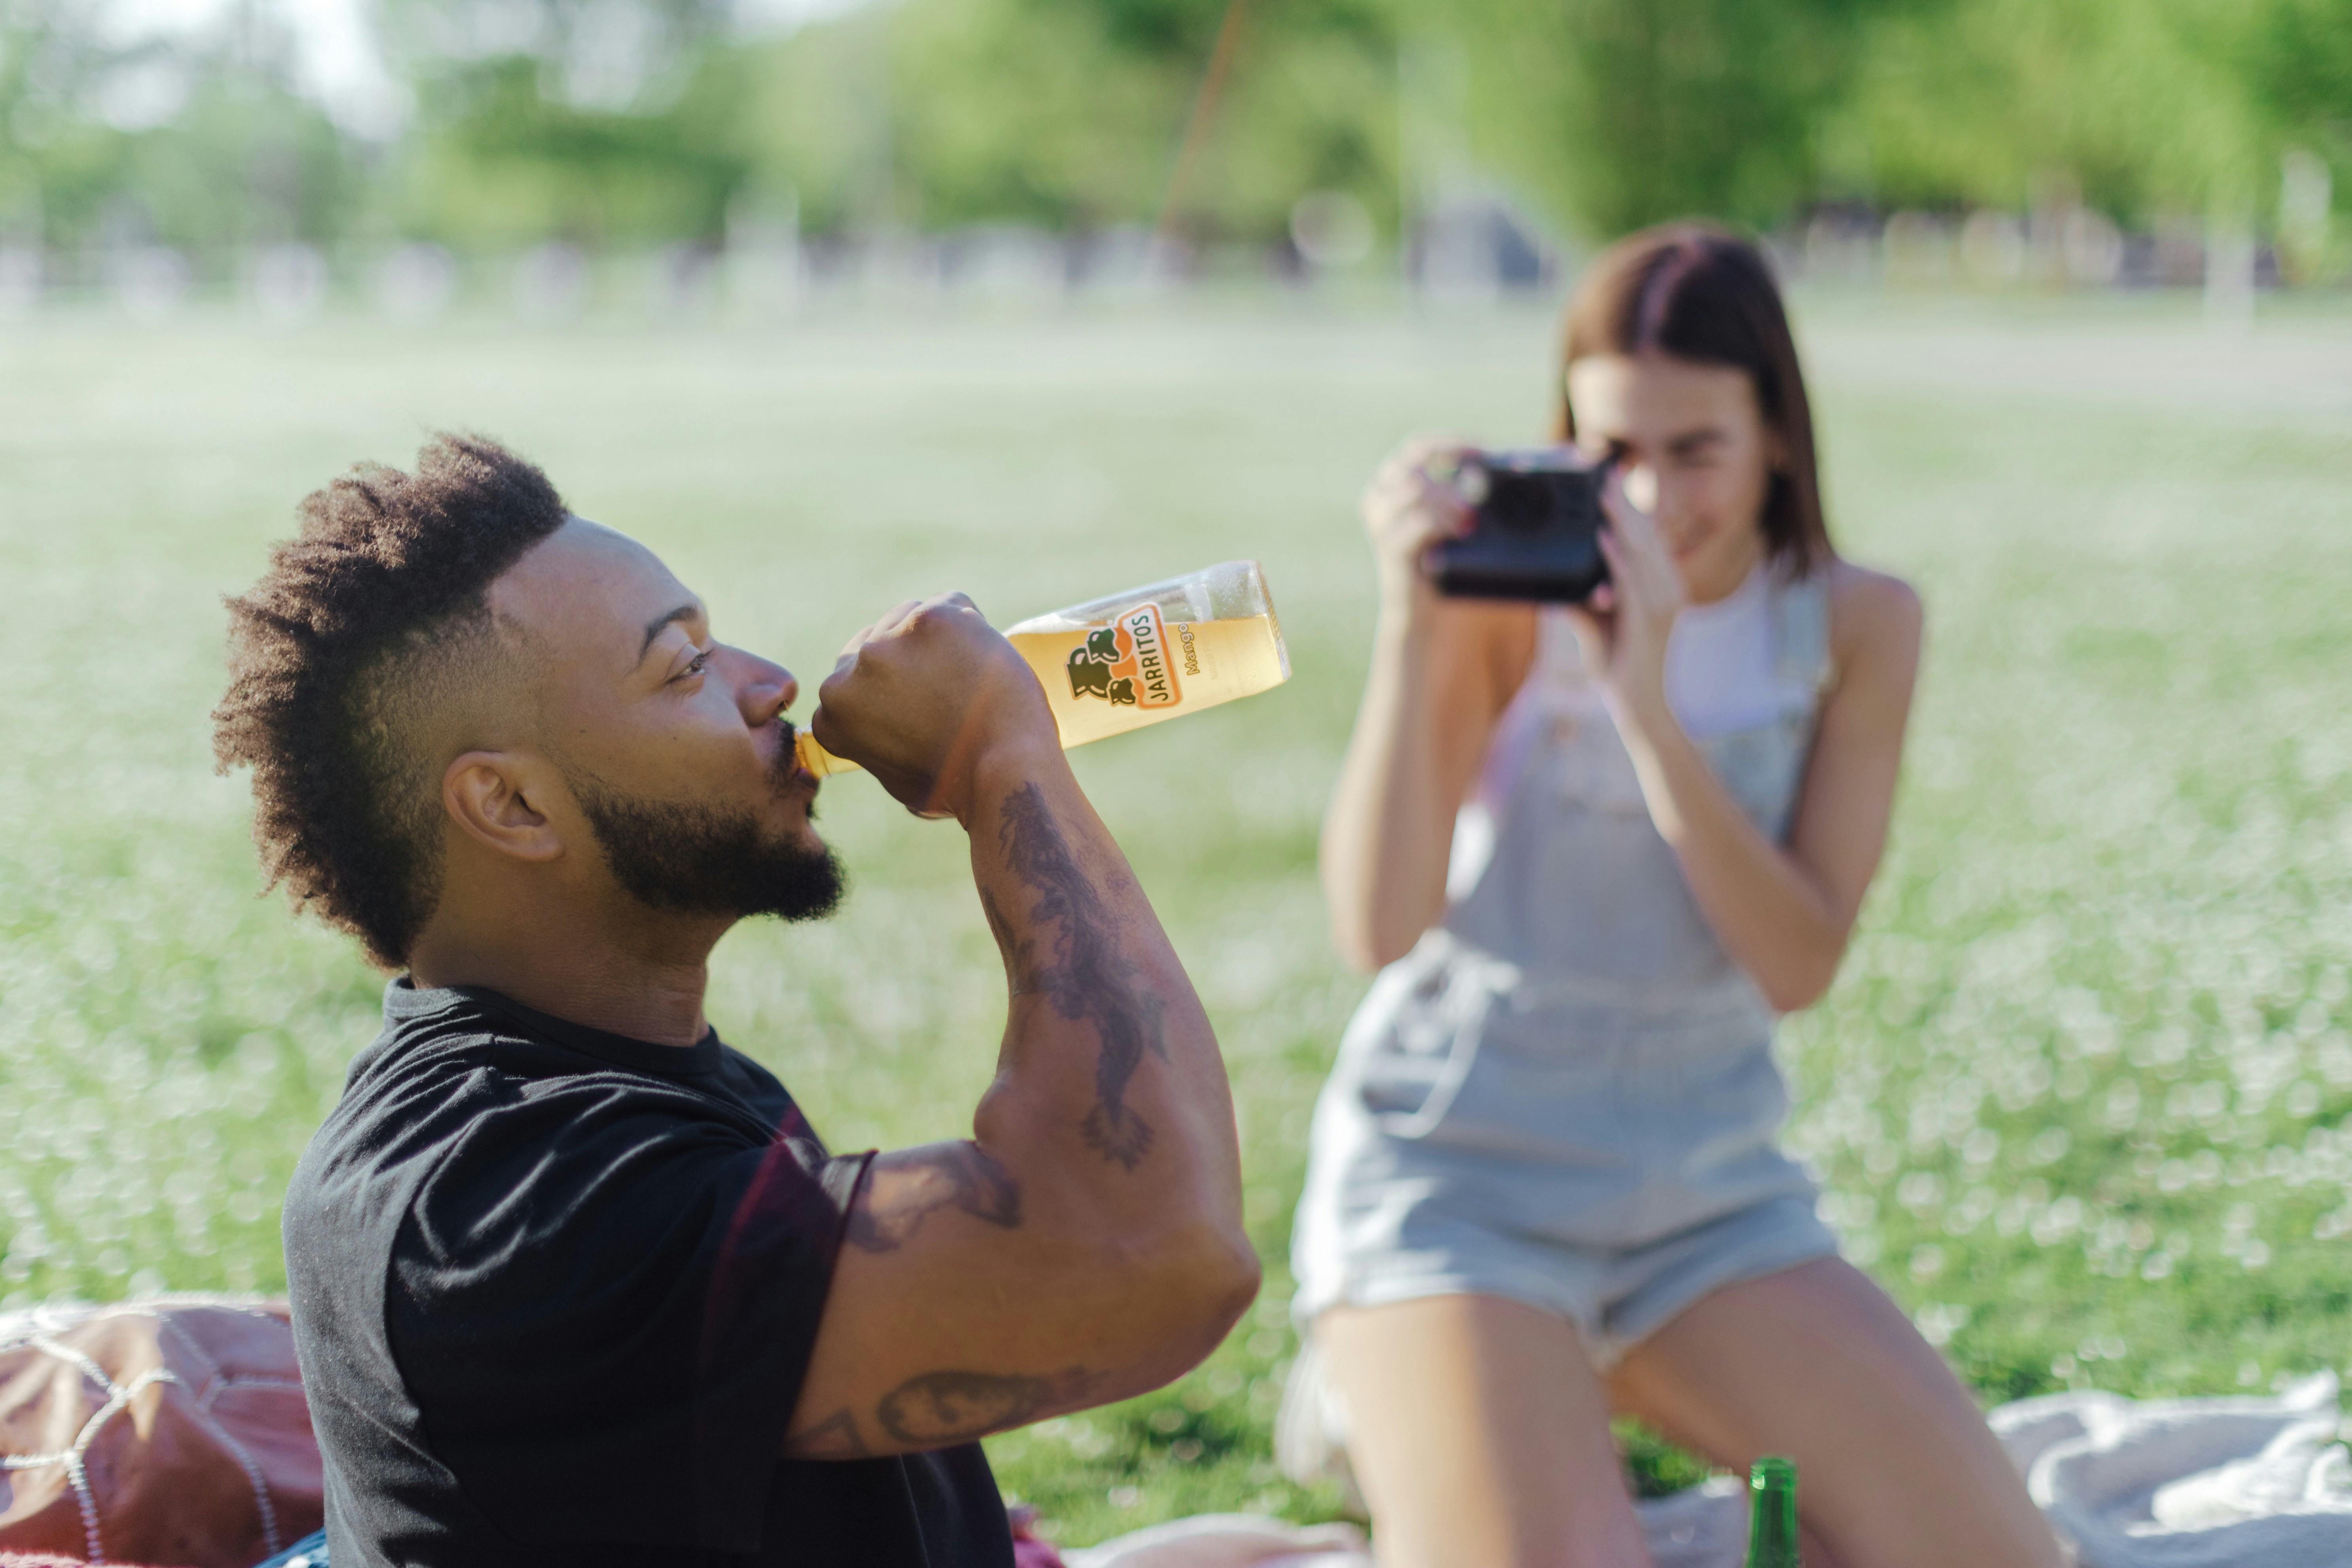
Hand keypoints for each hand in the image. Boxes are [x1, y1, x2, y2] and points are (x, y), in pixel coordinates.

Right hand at [811, 593, 1060, 821]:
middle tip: (945, 689)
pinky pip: (950, 604)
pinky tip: (982, 657)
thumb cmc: (955, 784)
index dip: (883, 687)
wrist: (1003, 768)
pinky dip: (968, 625)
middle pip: (875, 643)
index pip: (849, 680)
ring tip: (967, 677)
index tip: (910, 701)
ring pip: (909, 616)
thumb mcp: (893, 774)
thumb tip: (880, 727)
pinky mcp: (933, 617)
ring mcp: (891, 637)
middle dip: (903, 660)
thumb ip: (873, 738)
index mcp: (834, 708)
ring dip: (933, 639)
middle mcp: (854, 667)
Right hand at [1360, 435, 1476, 617]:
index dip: (1450, 443)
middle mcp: (1378, 500)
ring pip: (1416, 486)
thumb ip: (1466, 488)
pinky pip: (1421, 519)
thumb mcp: (1452, 517)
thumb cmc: (1443, 561)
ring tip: (1465, 525)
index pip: (1417, 447)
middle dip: (1451, 479)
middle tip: (1475, 498)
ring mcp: (1380, 524)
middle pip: (1415, 465)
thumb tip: (1510, 456)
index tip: (1483, 452)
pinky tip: (1456, 537)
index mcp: (1390, 486)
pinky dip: (1446, 524)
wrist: (1424, 612)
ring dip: (1450, 502)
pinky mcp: (1389, 547)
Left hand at [1564, 472, 1685, 739]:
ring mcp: (1662, 604)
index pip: (1647, 539)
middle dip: (1625, 503)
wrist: (1640, 706)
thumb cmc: (1620, 665)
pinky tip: (1602, 536)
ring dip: (1621, 519)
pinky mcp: (1649, 619)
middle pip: (1645, 536)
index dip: (1631, 508)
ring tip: (1603, 493)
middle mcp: (1667, 589)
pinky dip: (1616, 557)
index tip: (1612, 481)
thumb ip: (1582, 602)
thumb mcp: (1597, 625)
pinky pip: (1631, 580)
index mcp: (1661, 586)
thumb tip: (1557, 586)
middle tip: (1605, 473)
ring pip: (1640, 551)